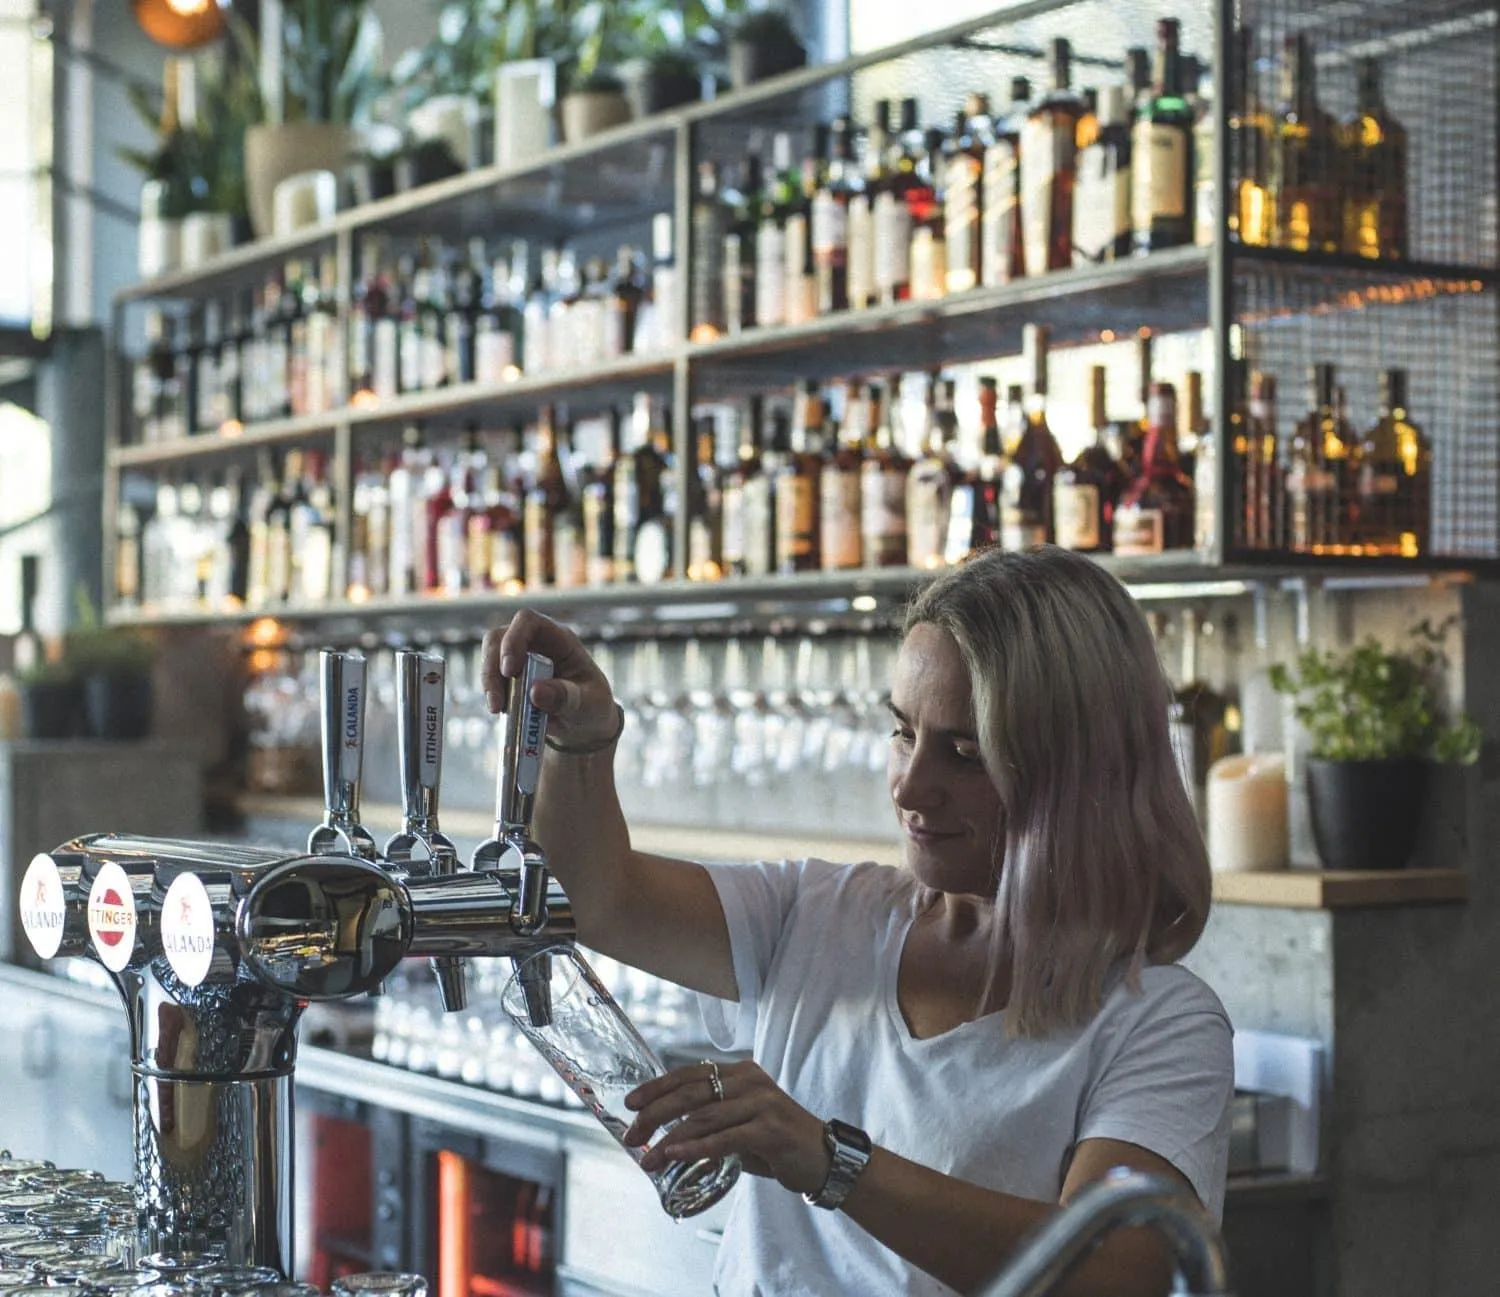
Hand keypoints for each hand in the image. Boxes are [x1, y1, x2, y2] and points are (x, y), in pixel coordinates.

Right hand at [480, 610, 616, 745]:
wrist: (586, 725)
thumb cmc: (593, 706)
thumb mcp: (590, 704)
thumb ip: (566, 697)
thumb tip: (535, 691)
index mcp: (559, 639)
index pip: (528, 621)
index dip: (513, 639)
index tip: (510, 671)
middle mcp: (534, 644)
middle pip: (498, 639)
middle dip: (492, 669)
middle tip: (497, 702)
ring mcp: (518, 661)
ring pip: (489, 661)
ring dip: (490, 686)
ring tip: (499, 711)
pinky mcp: (508, 681)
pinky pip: (491, 683)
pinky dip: (493, 698)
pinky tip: (506, 715)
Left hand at [623, 1060, 831, 1196]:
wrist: (825, 1159)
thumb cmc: (778, 1142)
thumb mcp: (742, 1123)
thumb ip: (712, 1121)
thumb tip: (665, 1134)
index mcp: (741, 1073)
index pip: (690, 1074)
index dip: (657, 1087)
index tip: (630, 1104)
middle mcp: (751, 1081)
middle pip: (692, 1093)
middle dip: (655, 1113)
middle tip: (631, 1134)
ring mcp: (762, 1103)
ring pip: (704, 1117)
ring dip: (669, 1138)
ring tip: (647, 1157)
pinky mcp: (771, 1129)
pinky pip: (725, 1138)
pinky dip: (696, 1147)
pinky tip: (674, 1155)